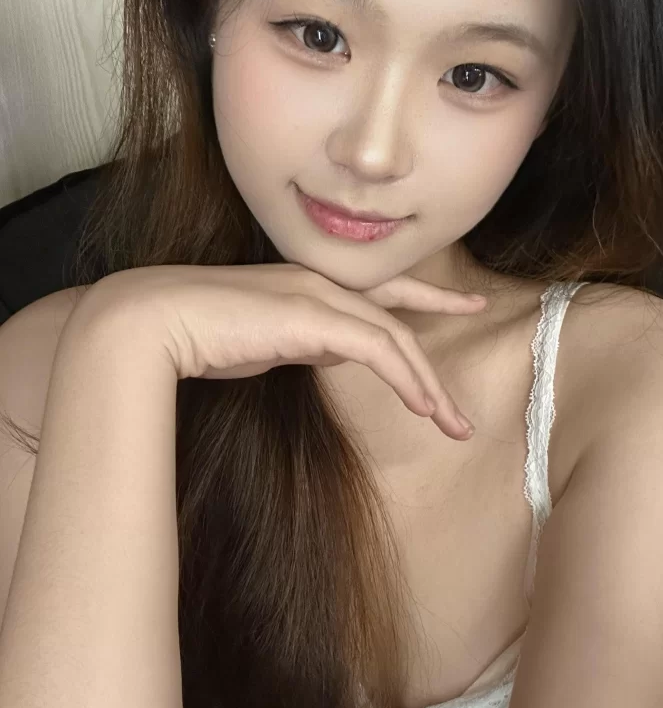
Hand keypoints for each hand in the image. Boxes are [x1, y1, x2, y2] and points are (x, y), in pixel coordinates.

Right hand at [75, 263, 486, 439]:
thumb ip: (306, 341)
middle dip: (435, 366)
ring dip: (427, 386)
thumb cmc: (198, 335)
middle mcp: (322, 283)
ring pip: (395, 338)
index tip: (464, 306)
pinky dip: (405, 377)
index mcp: (311, 285)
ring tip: (450, 425)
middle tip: (461, 411)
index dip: (430, 298)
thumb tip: (336, 351)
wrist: (153, 321)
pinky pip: (377, 348)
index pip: (384, 291)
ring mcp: (319, 295)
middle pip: (399, 321)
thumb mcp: (267, 341)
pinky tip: (421, 406)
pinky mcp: (313, 316)